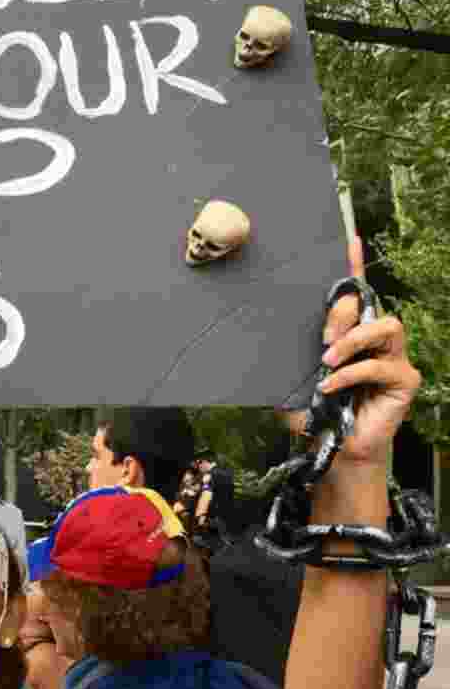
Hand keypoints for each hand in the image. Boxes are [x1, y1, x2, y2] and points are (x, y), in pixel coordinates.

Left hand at [307, 236, 419, 466]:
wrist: (333, 449)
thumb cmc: (317, 411)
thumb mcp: (298, 376)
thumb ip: (298, 351)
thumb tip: (284, 329)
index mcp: (352, 334)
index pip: (357, 293)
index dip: (356, 265)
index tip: (350, 239)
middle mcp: (376, 341)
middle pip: (370, 306)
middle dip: (344, 315)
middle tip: (321, 341)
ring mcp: (394, 359)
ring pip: (386, 326)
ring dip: (353, 340)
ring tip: (328, 360)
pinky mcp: (405, 380)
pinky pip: (380, 365)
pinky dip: (352, 374)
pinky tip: (331, 386)